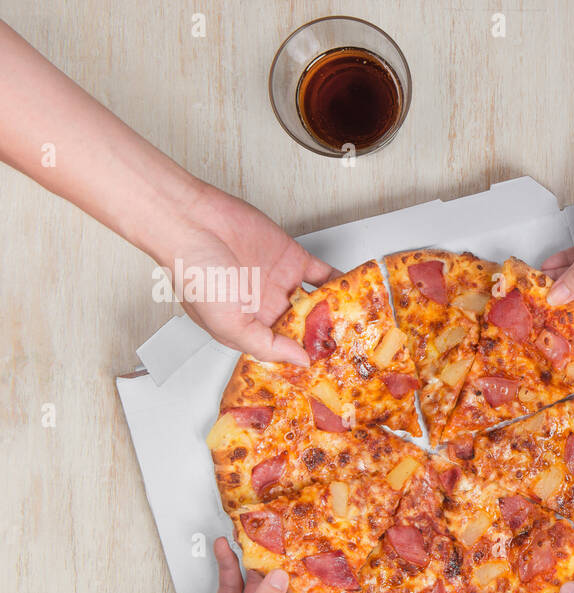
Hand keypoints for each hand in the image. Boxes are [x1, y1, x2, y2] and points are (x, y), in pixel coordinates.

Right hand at [126, 538, 315, 592]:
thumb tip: (281, 580)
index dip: (310, 587)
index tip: (314, 559)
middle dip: (280, 569)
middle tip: (281, 540)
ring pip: (252, 591)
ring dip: (251, 565)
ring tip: (253, 538)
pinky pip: (230, 592)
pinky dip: (228, 572)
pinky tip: (225, 552)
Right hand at [165, 184, 339, 364]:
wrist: (192, 222)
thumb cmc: (195, 274)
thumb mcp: (228, 324)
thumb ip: (265, 345)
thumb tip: (299, 361)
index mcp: (249, 328)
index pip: (285, 350)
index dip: (306, 359)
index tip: (330, 371)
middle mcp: (267, 307)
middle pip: (306, 328)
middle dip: (328, 339)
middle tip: (355, 351)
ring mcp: (281, 282)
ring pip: (319, 303)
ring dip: (338, 313)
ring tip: (361, 327)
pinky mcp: (292, 258)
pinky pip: (323, 274)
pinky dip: (341, 282)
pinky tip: (356, 293)